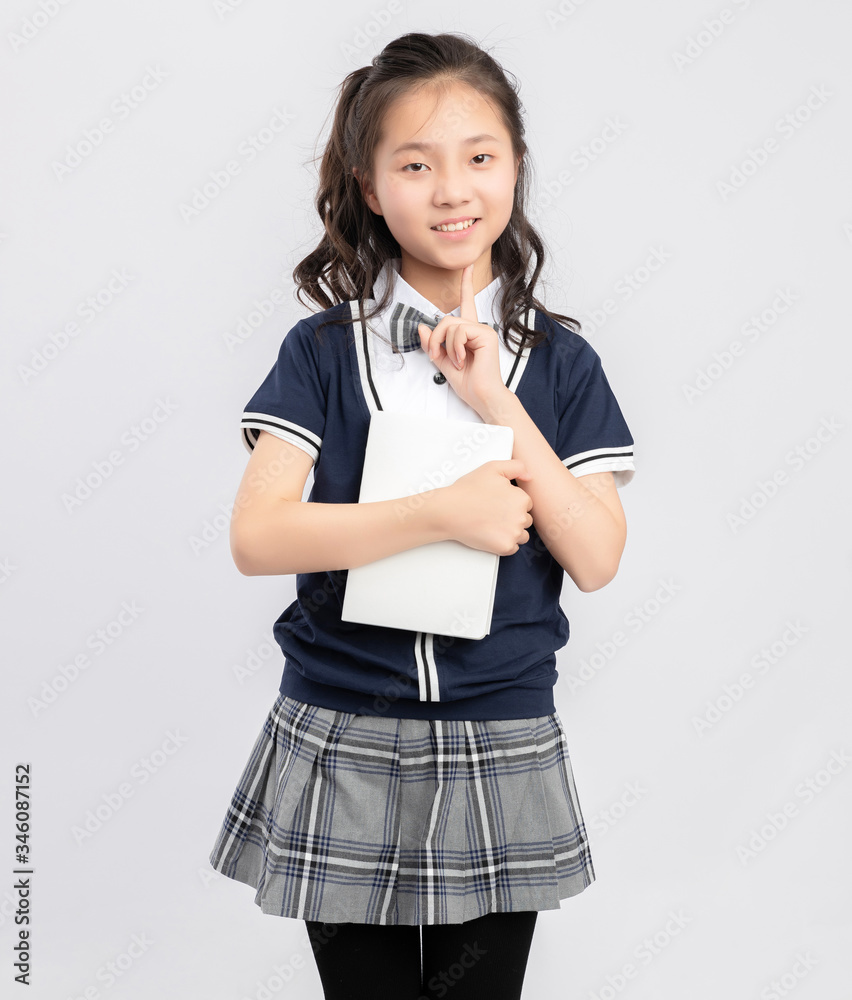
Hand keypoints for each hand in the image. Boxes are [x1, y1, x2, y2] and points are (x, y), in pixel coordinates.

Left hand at [417, 264, 507, 415]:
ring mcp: (483, 330)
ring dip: (446, 346)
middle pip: (446, 319)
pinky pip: (459, 332)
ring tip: (455, 362)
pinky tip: (461, 359)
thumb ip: (433, 344)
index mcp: (469, 333)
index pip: (466, 304)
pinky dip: (454, 348)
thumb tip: (422, 326)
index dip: (466, 284)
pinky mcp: (486, 335)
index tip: (468, 266)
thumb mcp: (443, 362)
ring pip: (450, 325)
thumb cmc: (468, 383)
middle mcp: (477, 328)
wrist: (482, 396)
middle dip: (436, 338)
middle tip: (436, 356)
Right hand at [441, 459, 533, 555]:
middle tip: (493, 514)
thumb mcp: (492, 468)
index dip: (512, 503)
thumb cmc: (468, 490)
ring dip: (511, 532)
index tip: (498, 503)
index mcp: (521, 498)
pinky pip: (513, 548)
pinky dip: (504, 544)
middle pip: (525, 520)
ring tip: (492, 525)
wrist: (449, 511)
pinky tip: (491, 535)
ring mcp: (514, 533)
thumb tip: (530, 476)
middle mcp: (521, 517)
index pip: (526, 504)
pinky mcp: (505, 547)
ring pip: (522, 535)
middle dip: (513, 518)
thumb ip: (516, 467)